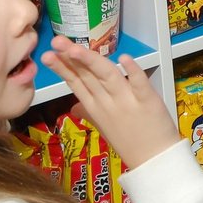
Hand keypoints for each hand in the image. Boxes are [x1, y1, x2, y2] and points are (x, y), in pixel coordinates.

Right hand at [42, 40, 180, 170]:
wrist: (154, 161)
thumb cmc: (130, 142)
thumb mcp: (103, 127)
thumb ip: (88, 111)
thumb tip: (73, 106)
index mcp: (94, 107)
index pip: (75, 82)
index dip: (62, 67)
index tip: (48, 53)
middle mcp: (106, 102)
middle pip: (86, 75)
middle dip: (70, 57)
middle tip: (55, 40)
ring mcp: (126, 101)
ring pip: (106, 75)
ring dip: (90, 61)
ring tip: (74, 48)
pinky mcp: (147, 101)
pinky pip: (139, 83)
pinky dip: (132, 71)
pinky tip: (124, 57)